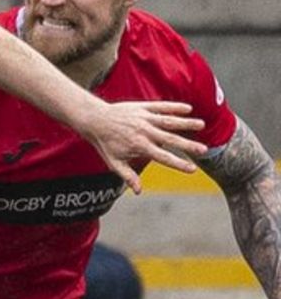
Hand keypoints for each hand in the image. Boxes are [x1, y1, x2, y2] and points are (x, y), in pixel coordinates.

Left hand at [83, 101, 206, 194]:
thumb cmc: (105, 143)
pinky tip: (188, 108)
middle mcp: (144, 131)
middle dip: (187, 145)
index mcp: (139, 146)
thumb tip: (139, 191)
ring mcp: (144, 118)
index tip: (192, 169)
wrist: (95, 120)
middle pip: (170, 139)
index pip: (162, 157)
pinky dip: (174, 107)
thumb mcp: (114, 162)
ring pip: (168, 120)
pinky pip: (160, 106)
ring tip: (201, 125)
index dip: (178, 164)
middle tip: (204, 150)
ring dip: (185, 123)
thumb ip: (128, 176)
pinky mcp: (142, 107)